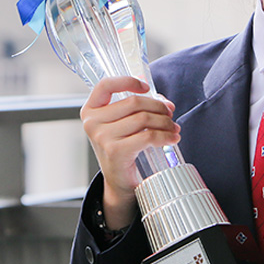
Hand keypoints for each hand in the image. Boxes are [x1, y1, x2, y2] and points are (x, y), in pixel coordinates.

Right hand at [81, 76, 178, 230]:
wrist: (119, 182)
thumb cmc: (123, 149)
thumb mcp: (122, 124)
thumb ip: (137, 108)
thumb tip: (165, 103)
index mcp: (90, 111)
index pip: (105, 85)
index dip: (128, 81)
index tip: (146, 88)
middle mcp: (92, 122)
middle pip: (133, 102)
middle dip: (158, 107)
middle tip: (170, 115)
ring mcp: (102, 137)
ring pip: (143, 118)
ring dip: (164, 122)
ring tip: (173, 128)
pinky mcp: (115, 151)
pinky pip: (147, 136)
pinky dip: (164, 136)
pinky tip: (172, 139)